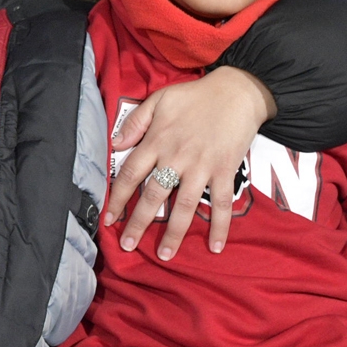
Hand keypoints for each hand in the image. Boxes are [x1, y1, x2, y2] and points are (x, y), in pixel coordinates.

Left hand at [104, 66, 275, 259]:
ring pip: (184, 205)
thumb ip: (136, 122)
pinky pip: (221, 203)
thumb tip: (116, 145)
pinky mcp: (225, 171)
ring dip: (174, 232)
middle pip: (154, 195)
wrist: (237, 92)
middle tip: (127, 245)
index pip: (131, 174)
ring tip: (164, 254)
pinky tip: (215, 247)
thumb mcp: (159, 99)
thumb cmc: (194, 96)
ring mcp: (202, 167)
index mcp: (157, 141)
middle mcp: (177, 158)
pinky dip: (219, 226)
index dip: (118, 198)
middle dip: (139, 222)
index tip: (109, 218)